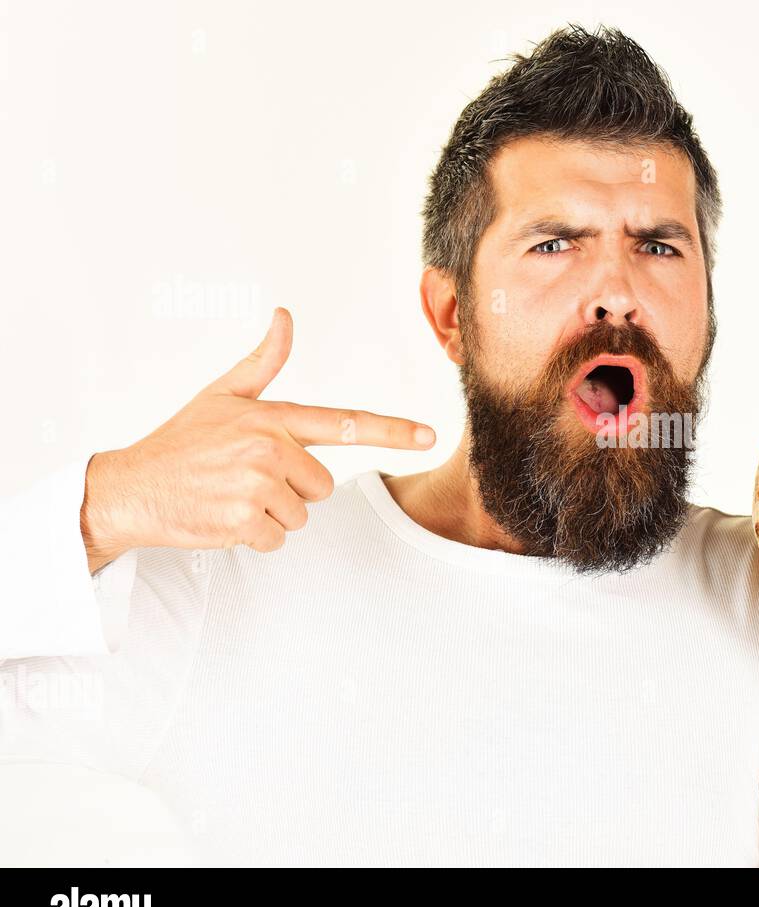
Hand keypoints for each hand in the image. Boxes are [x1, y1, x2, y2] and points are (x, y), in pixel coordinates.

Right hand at [80, 307, 435, 572]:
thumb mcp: (222, 395)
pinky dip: (252, 537)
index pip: (344, 423)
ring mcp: (256, 485)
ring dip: (270, 515)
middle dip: (290, 490)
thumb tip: (284, 316)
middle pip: (321, 486)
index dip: (392, 431)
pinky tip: (222, 517)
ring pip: (300, 515)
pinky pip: (276, 539)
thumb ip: (263, 362)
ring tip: (231, 497)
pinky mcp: (243, 520)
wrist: (129, 488)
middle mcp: (268, 447)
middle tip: (246, 479)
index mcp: (271, 418)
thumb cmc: (181, 442)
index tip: (429, 435)